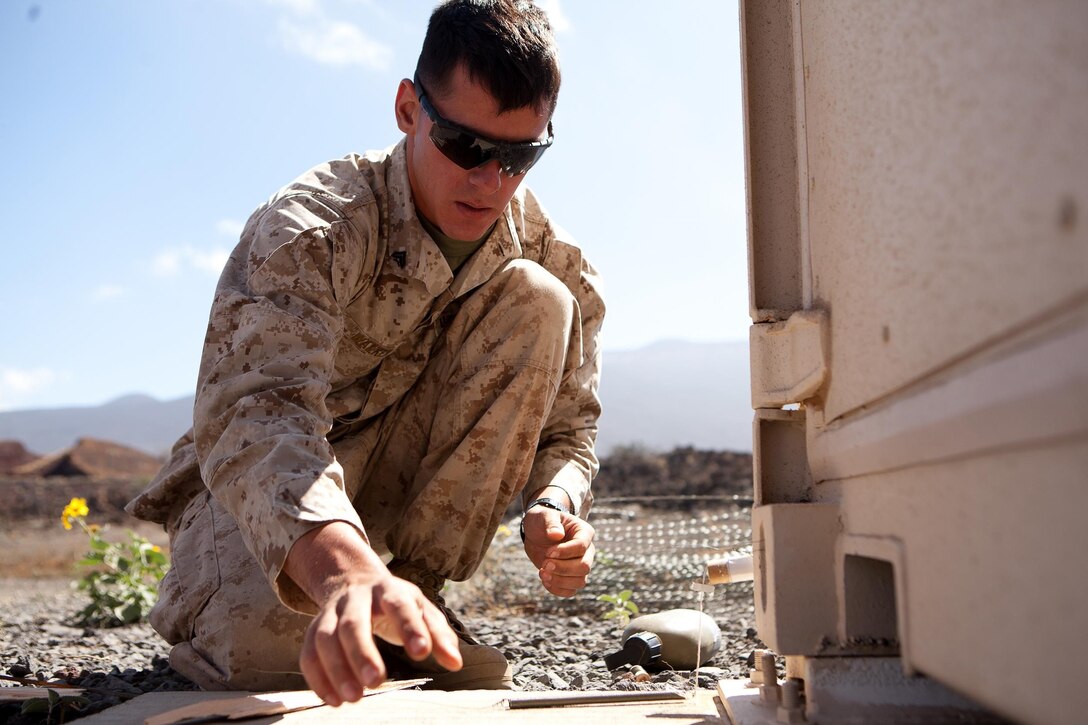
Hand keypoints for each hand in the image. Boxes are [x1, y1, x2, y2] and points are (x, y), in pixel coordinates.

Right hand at [284, 523, 461, 705]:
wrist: (353, 580)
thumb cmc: (395, 602)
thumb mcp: (421, 609)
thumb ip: (439, 635)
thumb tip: (455, 663)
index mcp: (388, 589)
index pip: (399, 604)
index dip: (410, 628)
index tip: (422, 654)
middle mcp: (356, 598)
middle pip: (353, 622)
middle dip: (362, 652)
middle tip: (376, 682)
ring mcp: (331, 612)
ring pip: (325, 638)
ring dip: (337, 669)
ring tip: (354, 698)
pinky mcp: (314, 629)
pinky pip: (308, 653)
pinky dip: (317, 678)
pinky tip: (334, 700)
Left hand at [522, 507, 594, 596]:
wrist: (536, 533)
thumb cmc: (542, 521)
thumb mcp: (543, 516)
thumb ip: (551, 523)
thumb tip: (556, 535)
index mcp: (584, 532)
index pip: (582, 546)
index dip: (565, 552)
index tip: (548, 552)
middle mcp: (587, 550)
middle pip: (584, 567)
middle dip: (563, 568)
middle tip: (544, 564)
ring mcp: (581, 565)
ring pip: (580, 582)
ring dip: (560, 581)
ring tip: (542, 573)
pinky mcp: (571, 577)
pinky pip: (571, 591)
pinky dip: (557, 589)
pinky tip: (545, 580)